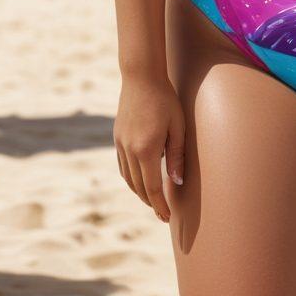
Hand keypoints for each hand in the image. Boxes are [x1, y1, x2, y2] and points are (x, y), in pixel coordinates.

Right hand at [114, 74, 185, 223]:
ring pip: (128, 179)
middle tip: (162, 213)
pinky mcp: (117, 137)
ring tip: (152, 200)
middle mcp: (130, 150)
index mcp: (147, 150)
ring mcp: (121, 144)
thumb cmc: (165, 99)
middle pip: (139, 187)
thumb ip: (177, 155)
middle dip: (151, 203)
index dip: (160, 206)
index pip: (153, 188)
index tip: (167, 218)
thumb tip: (176, 182)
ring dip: (139, 192)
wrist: (141, 77)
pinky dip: (130, 178)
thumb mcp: (178, 126)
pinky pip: (122, 166)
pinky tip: (139, 179)